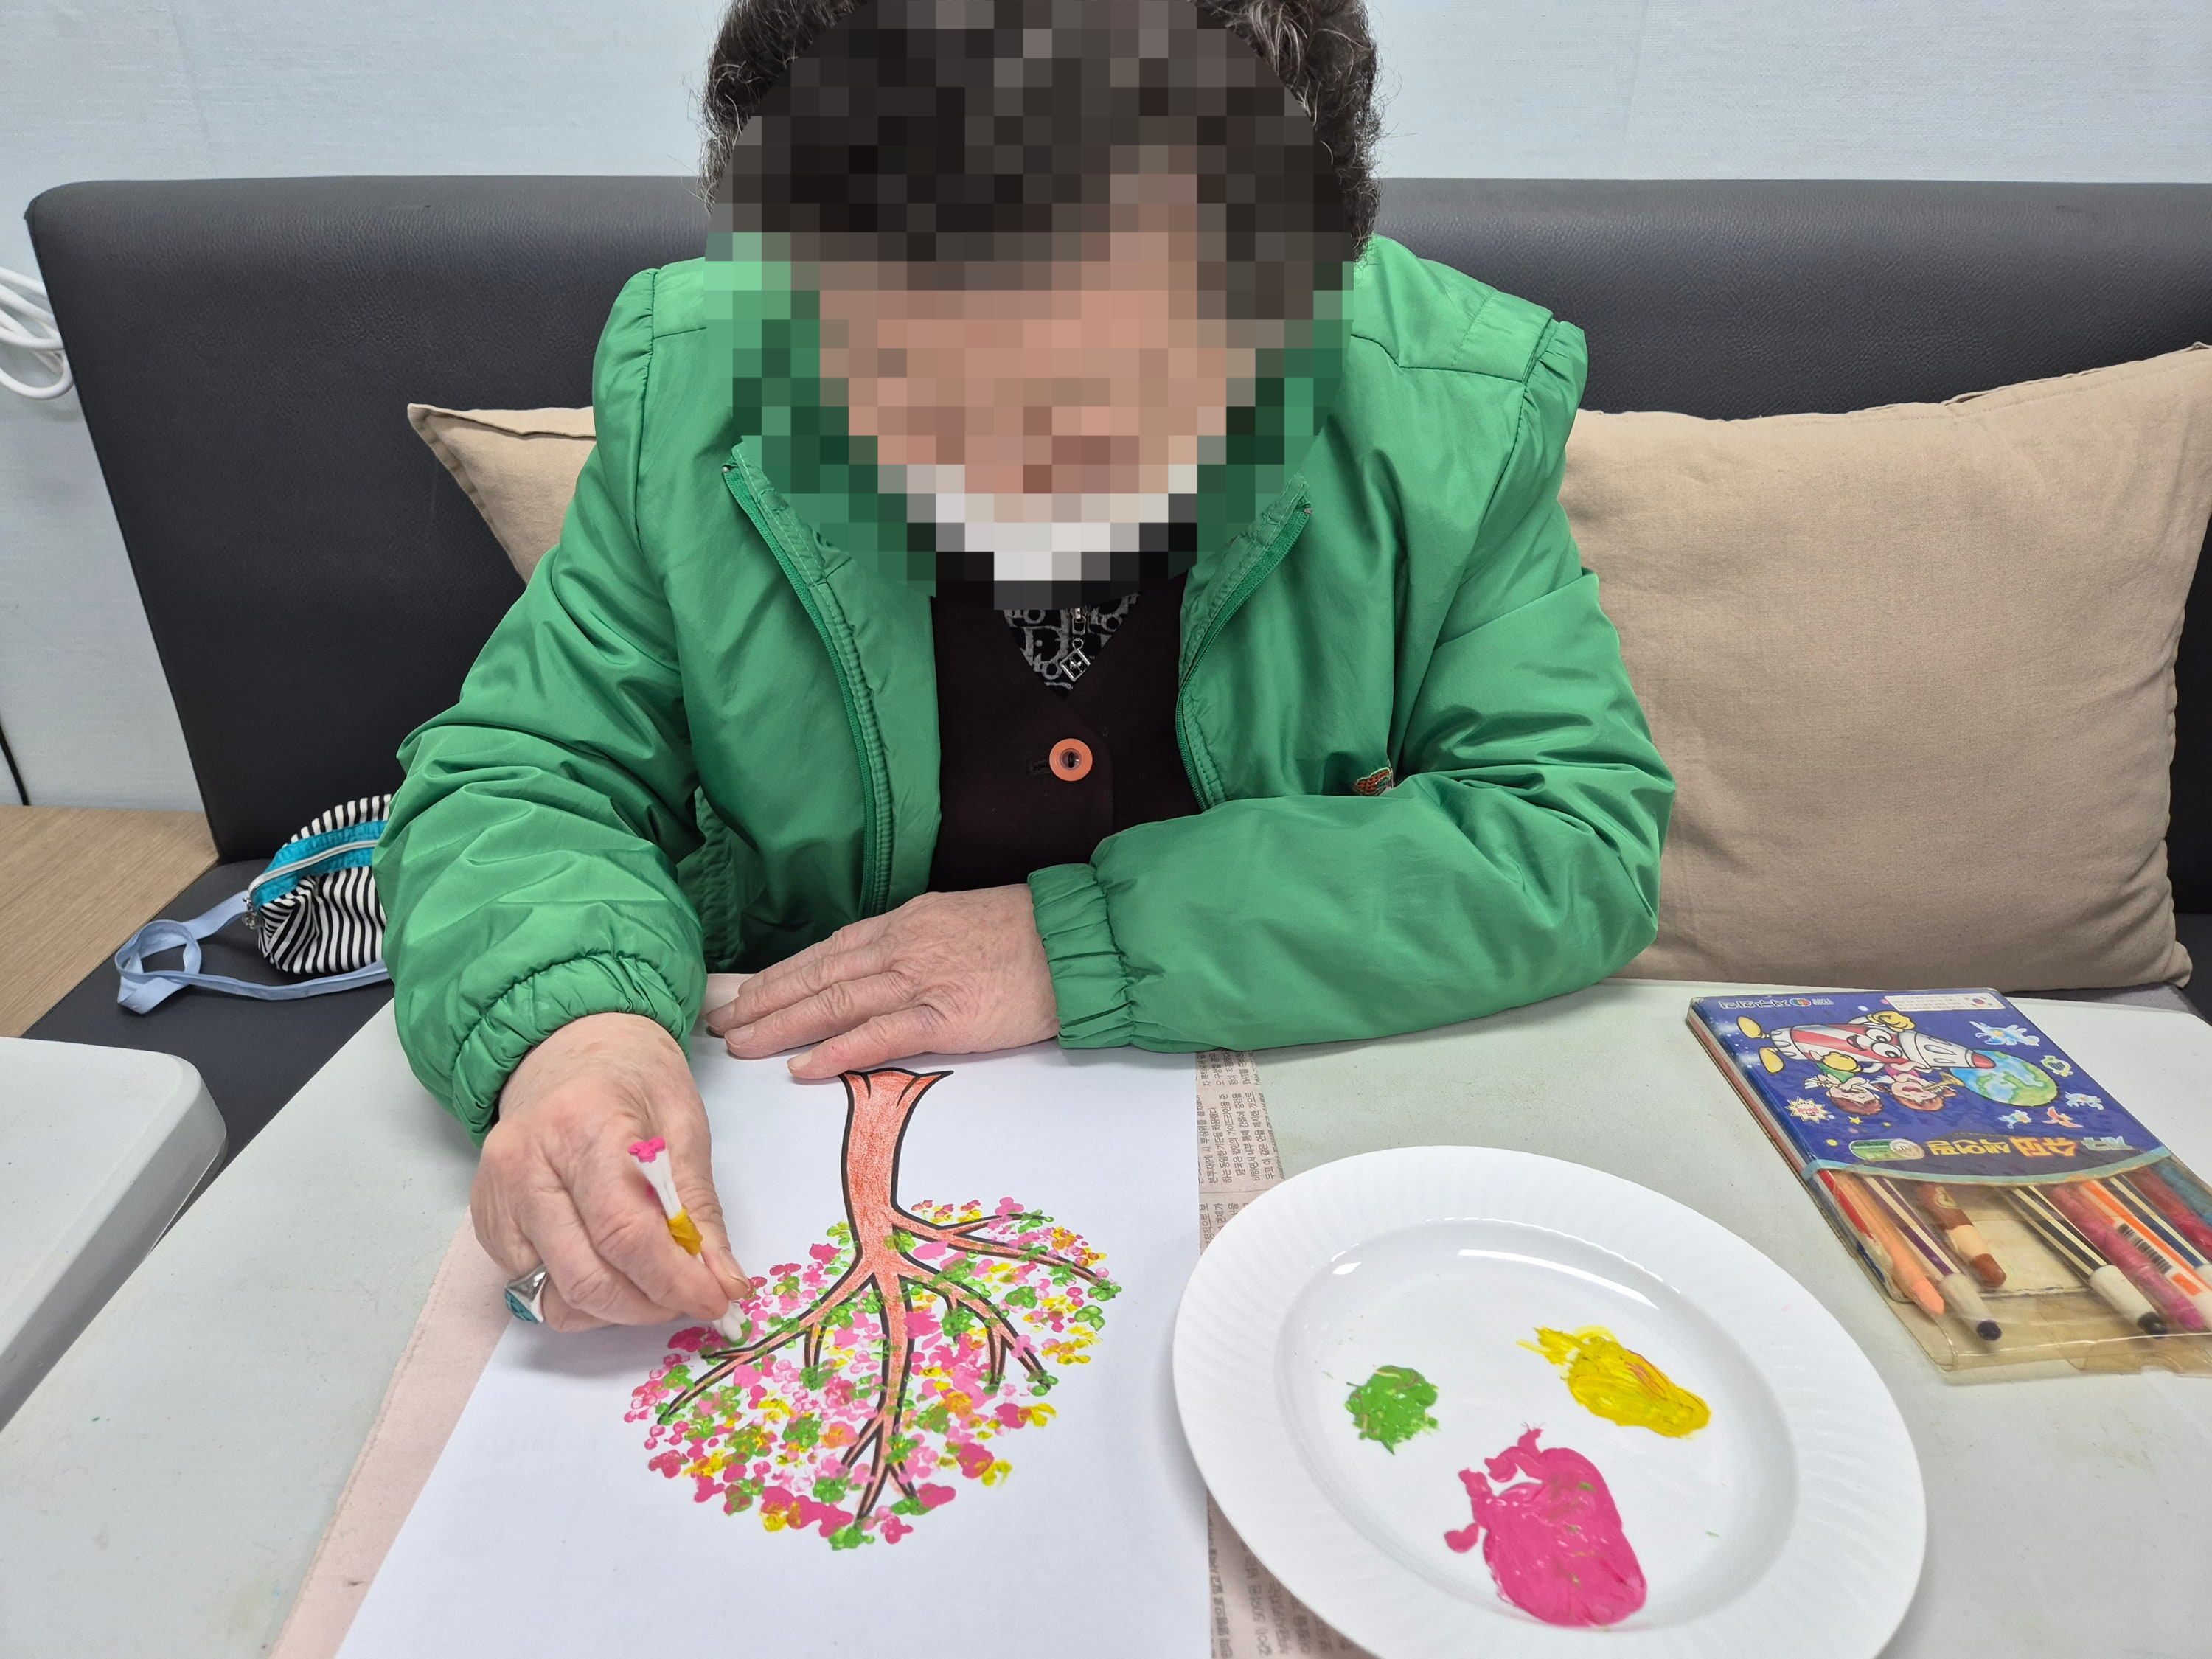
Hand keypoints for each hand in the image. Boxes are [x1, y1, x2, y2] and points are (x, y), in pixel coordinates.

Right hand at [474, 1012, 752, 1330]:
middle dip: (648, 1305)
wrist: (566, 1050)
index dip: (674, 1281)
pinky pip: (532, 1288)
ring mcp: (496, 1197)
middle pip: (585, 1277)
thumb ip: (700, 1209)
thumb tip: (722, 1282)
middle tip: (689, 1296)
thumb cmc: (631, 1079)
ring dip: (614, 1309)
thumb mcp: (684, 1125)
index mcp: (581, 1124)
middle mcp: (524, 1164)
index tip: (714, 1299)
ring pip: (554, 1296)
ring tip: (652, 1281)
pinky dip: (579, 1295)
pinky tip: (610, 1264)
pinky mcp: (485, 1223)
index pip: (625, 1233)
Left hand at [707, 885, 1058, 1078]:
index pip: (828, 951)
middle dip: (765, 1000)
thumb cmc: (1028, 935)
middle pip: (818, 975)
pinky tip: (805, 1066)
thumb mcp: (960, 923)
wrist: (1079, 942)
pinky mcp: (949, 1016)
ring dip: (783, 1024)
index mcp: (906, 922)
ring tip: (744, 1044)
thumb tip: (879, 969)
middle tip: (721, 1024)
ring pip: (836, 1002)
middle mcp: (903, 946)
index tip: (746, 994)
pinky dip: (839, 1050)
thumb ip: (917, 945)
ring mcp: (923, 980)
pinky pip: (882, 1035)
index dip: (782, 975)